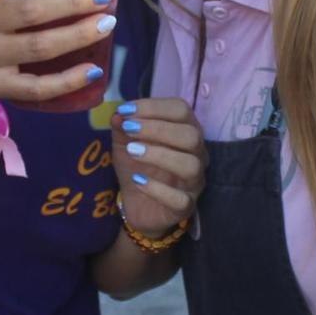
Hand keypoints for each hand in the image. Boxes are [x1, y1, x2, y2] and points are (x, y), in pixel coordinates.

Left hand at [112, 98, 205, 234]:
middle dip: (158, 128)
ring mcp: (194, 182)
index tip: (126, 111)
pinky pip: (180, 200)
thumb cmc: (137, 166)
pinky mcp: (186, 207)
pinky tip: (138, 180)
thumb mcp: (125, 143)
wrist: (136, 204)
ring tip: (132, 151)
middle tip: (129, 129)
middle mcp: (197, 154)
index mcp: (185, 131)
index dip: (154, 107)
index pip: (181, 110)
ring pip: (190, 165)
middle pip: (191, 135)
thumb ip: (122, 127)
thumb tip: (118, 114)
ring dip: (160, 155)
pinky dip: (157, 189)